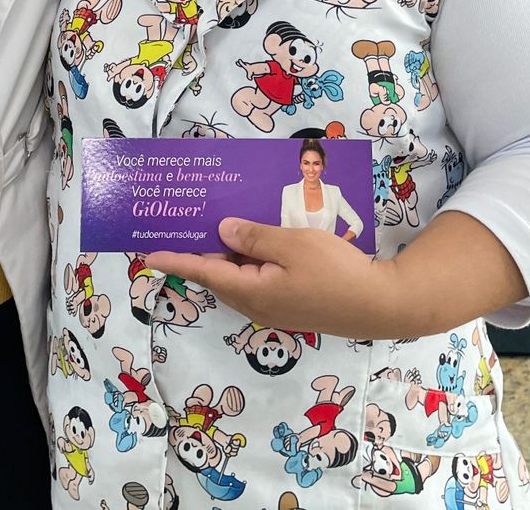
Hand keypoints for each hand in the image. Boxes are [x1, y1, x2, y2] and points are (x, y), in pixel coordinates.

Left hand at [147, 218, 400, 339]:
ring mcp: (274, 306)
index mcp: (251, 291)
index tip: (149, 253)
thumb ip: (254, 237)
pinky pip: (258, 278)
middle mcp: (256, 304)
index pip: (203, 272)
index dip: (176, 260)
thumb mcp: (293, 245)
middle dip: (199, 252)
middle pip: (219, 275)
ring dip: (226, 254)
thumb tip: (222, 232)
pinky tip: (254, 238)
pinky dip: (249, 259)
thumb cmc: (336, 272)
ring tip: (215, 224)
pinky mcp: (291, 302)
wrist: (380, 305)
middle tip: (183, 224)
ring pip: (239, 276)